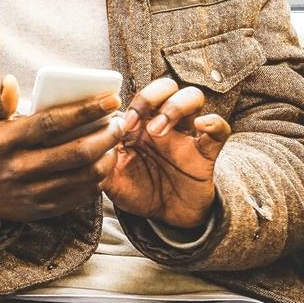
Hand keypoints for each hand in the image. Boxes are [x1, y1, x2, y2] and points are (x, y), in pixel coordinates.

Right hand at [0, 75, 125, 222]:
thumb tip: (11, 80)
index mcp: (7, 141)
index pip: (52, 123)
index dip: (85, 111)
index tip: (111, 100)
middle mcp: (21, 168)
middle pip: (75, 152)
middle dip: (106, 135)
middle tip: (121, 122)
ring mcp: (32, 192)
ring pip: (82, 176)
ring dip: (107, 158)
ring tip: (116, 142)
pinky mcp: (42, 210)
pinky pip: (79, 195)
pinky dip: (97, 180)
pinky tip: (104, 164)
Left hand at [102, 78, 231, 228]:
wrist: (165, 217)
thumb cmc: (136, 190)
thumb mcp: (110, 179)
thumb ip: (96, 162)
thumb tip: (83, 145)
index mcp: (138, 124)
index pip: (135, 95)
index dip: (125, 104)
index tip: (119, 126)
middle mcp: (163, 122)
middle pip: (165, 86)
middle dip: (151, 96)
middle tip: (140, 124)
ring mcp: (186, 134)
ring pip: (193, 96)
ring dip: (175, 107)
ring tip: (160, 131)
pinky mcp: (207, 151)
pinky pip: (220, 129)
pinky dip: (214, 122)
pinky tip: (201, 126)